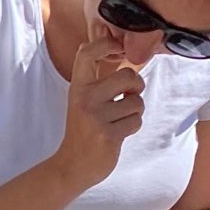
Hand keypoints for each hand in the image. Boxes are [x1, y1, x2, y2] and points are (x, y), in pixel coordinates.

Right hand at [63, 25, 144, 186]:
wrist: (72, 166)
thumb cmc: (83, 130)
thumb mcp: (81, 100)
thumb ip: (93, 77)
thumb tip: (101, 46)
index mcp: (78, 88)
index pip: (88, 54)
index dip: (106, 43)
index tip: (118, 47)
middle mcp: (84, 99)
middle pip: (128, 76)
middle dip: (137, 87)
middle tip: (130, 96)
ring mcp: (96, 118)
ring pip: (137, 103)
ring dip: (135, 112)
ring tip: (119, 120)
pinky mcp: (107, 135)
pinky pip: (136, 121)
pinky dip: (132, 127)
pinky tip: (118, 133)